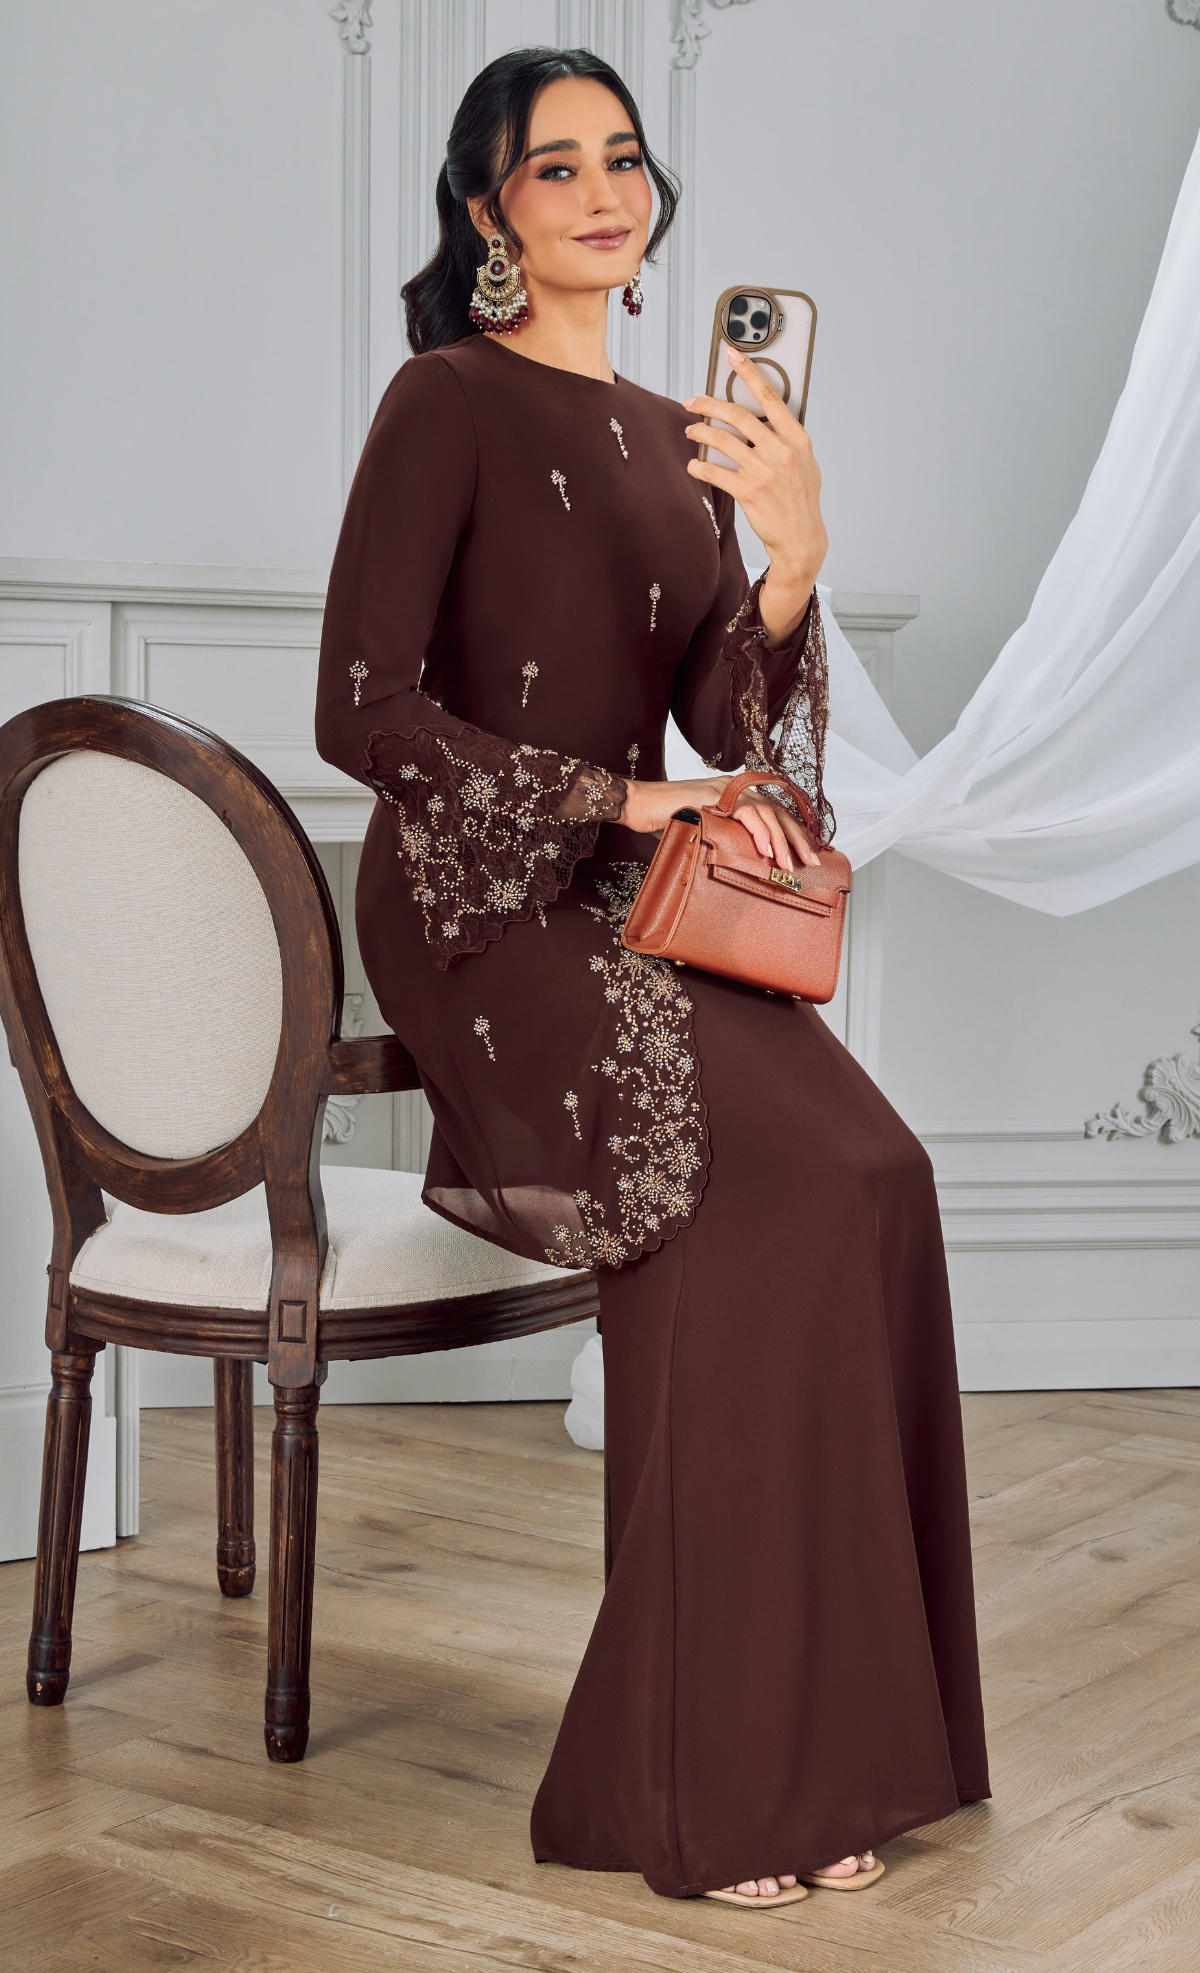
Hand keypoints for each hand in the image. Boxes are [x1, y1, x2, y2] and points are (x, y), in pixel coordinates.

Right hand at [620, 777, 820, 870]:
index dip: (793, 833)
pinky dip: (759, 831)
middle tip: (810, 863)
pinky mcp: (716, 795)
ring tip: (788, 863)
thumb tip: (746, 866)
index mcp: (737, 797)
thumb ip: (726, 841)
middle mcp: (736, 789)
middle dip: (797, 838)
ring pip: (766, 812)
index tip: (807, 855)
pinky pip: (747, 812)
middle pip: (777, 812)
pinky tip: (767, 850)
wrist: (639, 806)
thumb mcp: (704, 834)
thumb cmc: (665, 822)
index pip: (774, 813)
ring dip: (780, 840)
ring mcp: (726, 790)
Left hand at [682, 348, 827, 643]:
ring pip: (722, 440)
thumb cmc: (801, 500)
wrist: (802, 539)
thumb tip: (762, 417)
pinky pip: (715, 472)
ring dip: (700, 433)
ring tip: (690, 432)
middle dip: (709, 404)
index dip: (749, 372)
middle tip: (692, 403)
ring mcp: (765, 471)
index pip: (771, 396)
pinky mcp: (749, 492)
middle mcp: (781, 451)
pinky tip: (694, 464)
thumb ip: (785, 438)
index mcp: (797, 438)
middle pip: (738, 415)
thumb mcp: (805, 462)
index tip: (732, 355)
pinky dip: (700, 466)